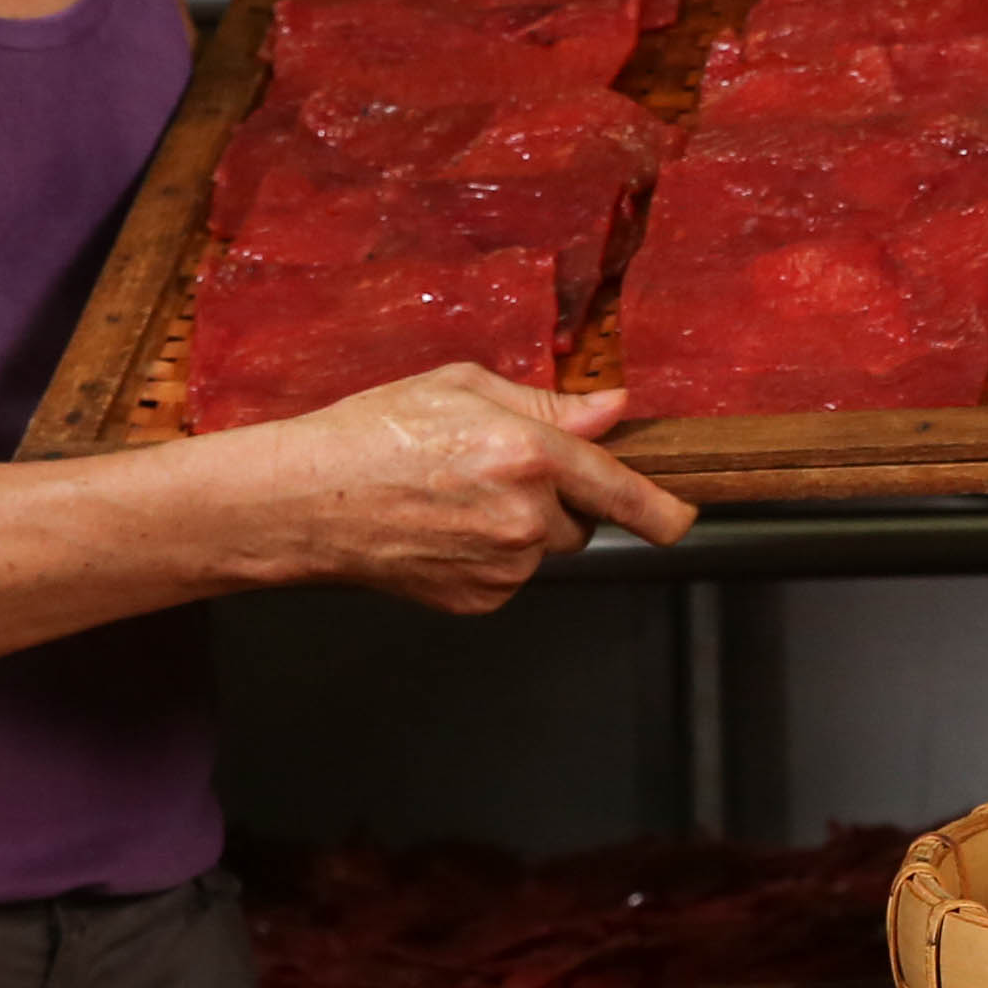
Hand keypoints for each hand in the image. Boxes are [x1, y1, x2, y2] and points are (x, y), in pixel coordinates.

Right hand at [268, 370, 690, 611]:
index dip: (663, 511)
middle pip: (580, 520)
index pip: (621, 493)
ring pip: (543, 550)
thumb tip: (612, 411)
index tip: (685, 519)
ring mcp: (501, 566)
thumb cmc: (372, 432)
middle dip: (554, 501)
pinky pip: (509, 577)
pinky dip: (488, 559)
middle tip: (488, 475)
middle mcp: (523, 517)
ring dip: (519, 529)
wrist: (302, 500)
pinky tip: (440, 532)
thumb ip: (548, 404)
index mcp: (527, 455)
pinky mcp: (478, 600)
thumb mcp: (461, 388)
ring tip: (451, 501)